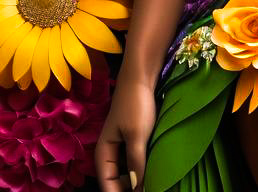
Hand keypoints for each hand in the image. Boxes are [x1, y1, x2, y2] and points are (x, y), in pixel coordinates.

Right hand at [95, 69, 157, 191]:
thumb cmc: (136, 105)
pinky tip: (154, 171)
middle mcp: (109, 153)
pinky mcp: (132, 140)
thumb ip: (136, 163)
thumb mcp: (137, 135)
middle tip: (150, 190)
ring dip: (137, 179)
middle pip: (115, 181)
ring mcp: (121, 146)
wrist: (141, 77)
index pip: (107, 185)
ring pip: (126, 172)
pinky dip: (141, 168)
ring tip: (153, 184)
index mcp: (103, 154)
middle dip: (128, 189)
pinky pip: (134, 161)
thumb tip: (137, 189)